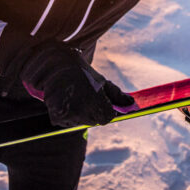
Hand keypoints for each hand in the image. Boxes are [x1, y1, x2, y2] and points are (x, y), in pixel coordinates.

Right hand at [18, 41, 134, 127]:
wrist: (58, 66)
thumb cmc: (84, 74)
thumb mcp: (103, 82)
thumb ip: (117, 96)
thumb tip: (132, 104)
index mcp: (98, 105)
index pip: (107, 118)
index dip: (104, 109)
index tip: (98, 99)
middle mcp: (84, 113)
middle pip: (94, 121)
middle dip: (92, 111)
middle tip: (85, 95)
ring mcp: (70, 117)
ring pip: (79, 122)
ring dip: (78, 113)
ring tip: (74, 96)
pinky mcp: (57, 118)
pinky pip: (66, 122)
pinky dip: (66, 114)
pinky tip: (65, 100)